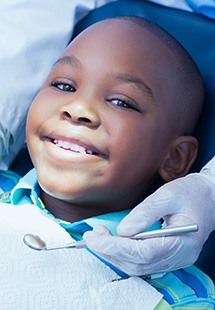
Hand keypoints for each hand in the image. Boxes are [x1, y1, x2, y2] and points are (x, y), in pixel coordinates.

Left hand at [84, 172, 214, 275]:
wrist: (207, 198)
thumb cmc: (190, 194)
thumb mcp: (168, 195)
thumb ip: (145, 213)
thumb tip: (122, 230)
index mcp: (182, 242)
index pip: (143, 254)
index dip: (115, 247)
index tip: (94, 237)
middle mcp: (179, 257)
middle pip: (138, 264)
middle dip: (110, 252)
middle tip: (92, 235)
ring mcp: (174, 260)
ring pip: (138, 267)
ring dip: (114, 255)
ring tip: (98, 237)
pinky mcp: (167, 257)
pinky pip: (141, 263)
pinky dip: (123, 255)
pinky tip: (112, 243)